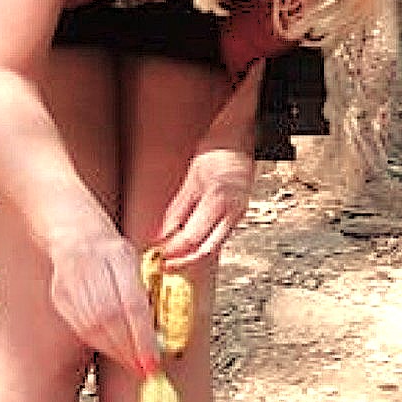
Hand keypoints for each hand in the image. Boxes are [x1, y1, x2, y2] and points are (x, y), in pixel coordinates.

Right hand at [43, 227, 161, 373]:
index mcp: (115, 255)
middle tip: (145, 368)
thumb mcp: (135, 261)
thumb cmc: (111, 249)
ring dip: (115, 351)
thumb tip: (158, 333)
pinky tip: (113, 351)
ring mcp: (71, 283)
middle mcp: (90, 268)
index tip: (153, 360)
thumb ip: (144, 292)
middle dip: (129, 349)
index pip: (131, 303)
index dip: (142, 336)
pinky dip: (100, 344)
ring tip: (133, 364)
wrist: (72, 232)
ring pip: (93, 328)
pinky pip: (80, 327)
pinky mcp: (60, 297)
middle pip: (110, 319)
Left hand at [153, 144, 255, 267]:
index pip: (192, 237)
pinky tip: (190, 243)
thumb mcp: (192, 177)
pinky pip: (219, 236)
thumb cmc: (220, 148)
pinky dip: (203, 243)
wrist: (242, 136)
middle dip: (183, 261)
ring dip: (192, 254)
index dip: (173, 250)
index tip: (158, 255)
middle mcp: (232, 211)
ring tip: (174, 256)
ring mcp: (239, 214)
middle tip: (165, 264)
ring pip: (213, 246)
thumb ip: (179, 208)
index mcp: (218, 200)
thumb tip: (164, 232)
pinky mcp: (239, 214)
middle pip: (205, 250)